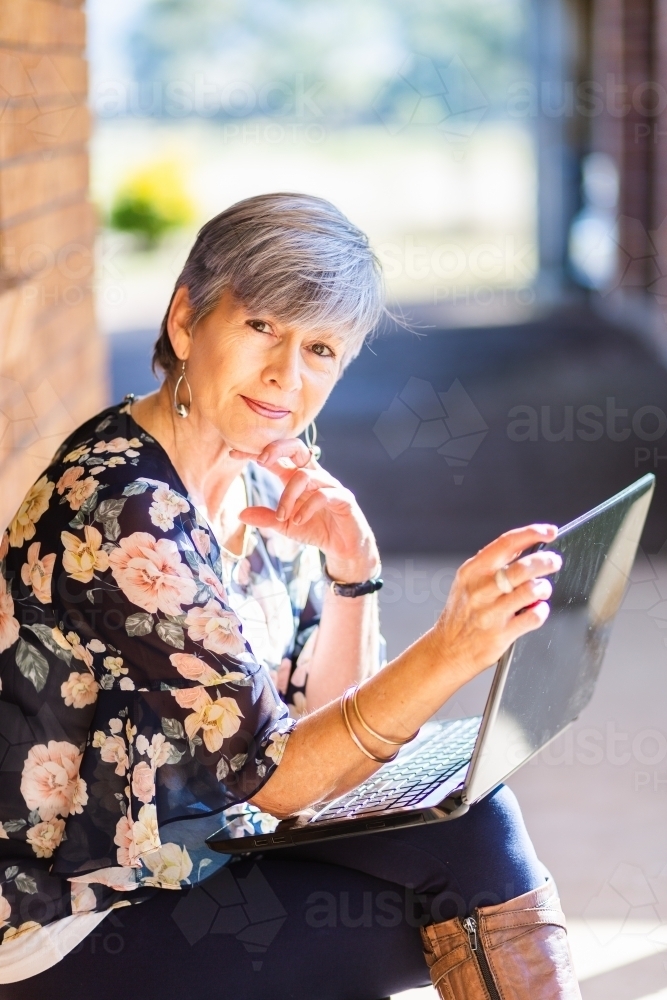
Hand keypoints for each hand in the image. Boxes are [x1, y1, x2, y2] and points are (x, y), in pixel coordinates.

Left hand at [230, 438, 380, 582]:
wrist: (344, 547)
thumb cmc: (315, 529)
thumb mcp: (285, 526)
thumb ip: (266, 518)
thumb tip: (240, 514)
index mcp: (297, 477)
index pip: (277, 457)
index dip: (256, 452)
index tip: (233, 453)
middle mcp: (314, 475)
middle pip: (297, 448)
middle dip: (277, 449)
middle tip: (260, 462)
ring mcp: (330, 485)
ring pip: (304, 476)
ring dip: (288, 497)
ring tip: (282, 517)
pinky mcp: (344, 498)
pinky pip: (323, 495)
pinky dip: (307, 508)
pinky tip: (298, 521)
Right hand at [433, 524, 561, 684]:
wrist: (447, 650)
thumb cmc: (461, 614)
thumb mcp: (467, 582)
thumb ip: (492, 565)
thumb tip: (524, 546)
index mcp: (472, 571)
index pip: (506, 543)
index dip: (532, 533)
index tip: (549, 532)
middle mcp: (481, 589)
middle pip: (523, 567)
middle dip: (546, 562)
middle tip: (554, 561)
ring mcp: (491, 612)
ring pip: (531, 590)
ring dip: (544, 588)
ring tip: (542, 589)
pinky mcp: (501, 634)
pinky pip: (534, 617)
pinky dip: (541, 611)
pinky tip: (536, 610)